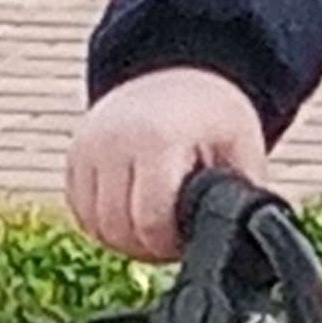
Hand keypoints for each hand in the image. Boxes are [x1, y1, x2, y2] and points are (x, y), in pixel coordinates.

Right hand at [65, 69, 270, 263]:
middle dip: (148, 247)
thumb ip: (242, 196)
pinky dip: (105, 225)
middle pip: (118, 230)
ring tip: (156, 226)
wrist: (177, 75)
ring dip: (125, 239)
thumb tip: (248, 239)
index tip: (189, 237)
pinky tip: (133, 214)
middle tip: (175, 237)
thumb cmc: (213, 116)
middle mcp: (113, 143)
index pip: (150, 221)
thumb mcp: (242, 148)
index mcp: (158, 141)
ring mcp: (87, 149)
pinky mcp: (74, 157)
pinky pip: (80, 213)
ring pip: (95, 227)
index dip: (171, 244)